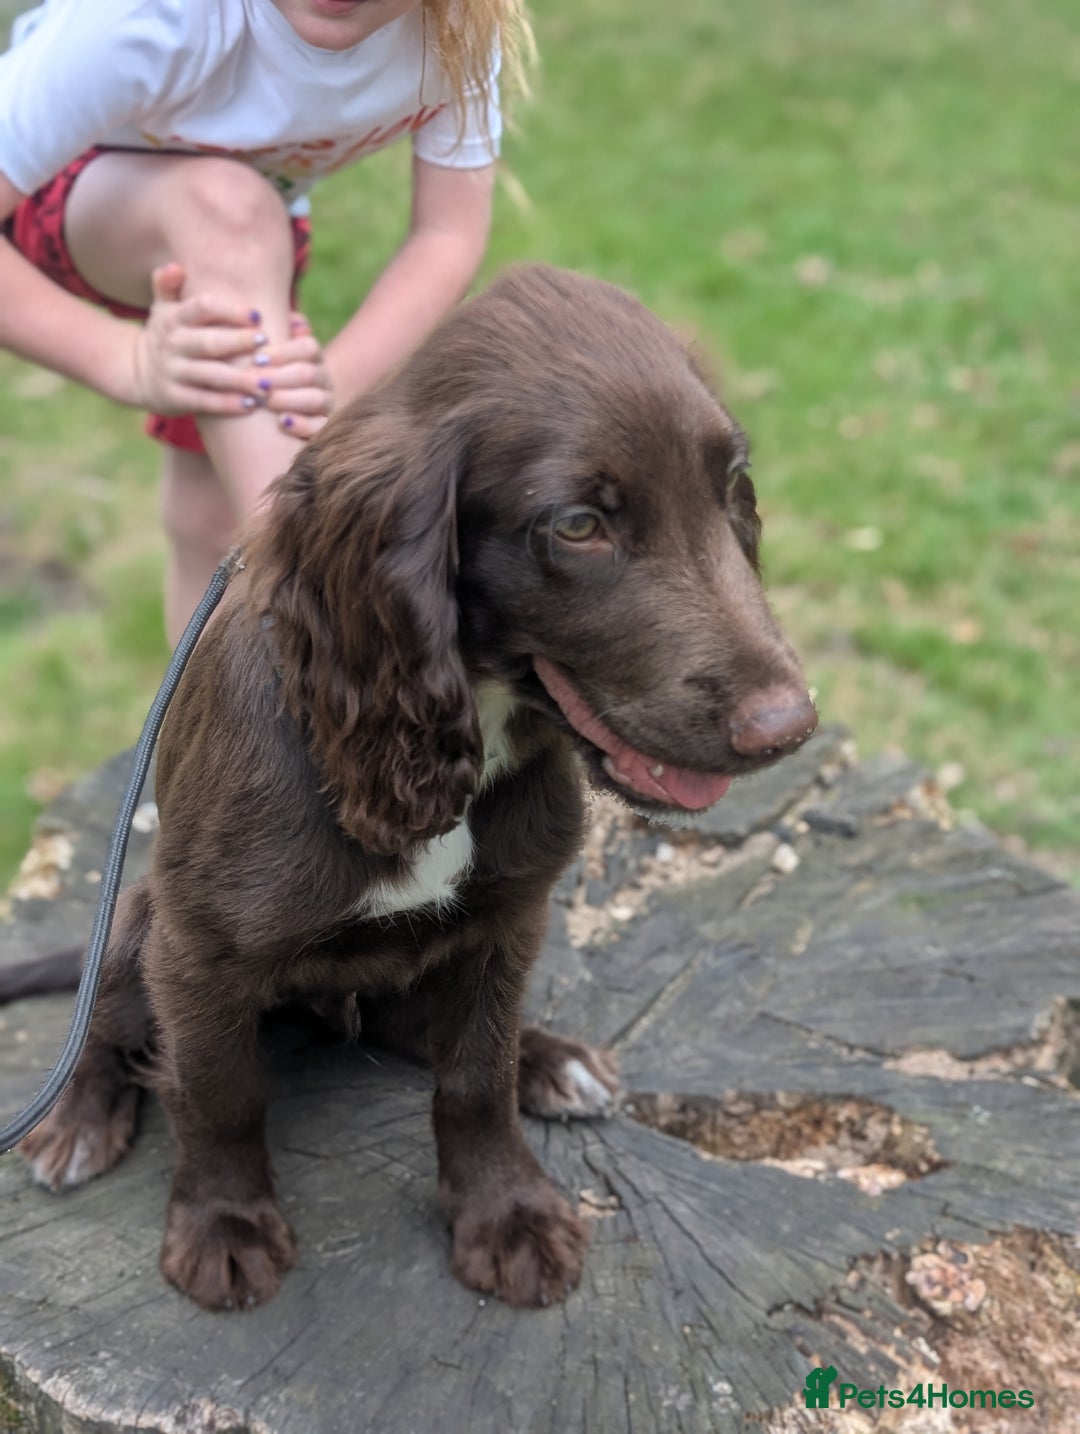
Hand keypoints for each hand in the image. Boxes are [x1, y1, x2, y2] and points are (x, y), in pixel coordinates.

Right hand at [131, 263, 268, 415]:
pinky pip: (205, 401)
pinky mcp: (176, 398)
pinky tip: (252, 405)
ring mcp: (173, 372)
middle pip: (209, 342)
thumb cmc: (167, 336)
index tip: (257, 317)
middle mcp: (173, 345)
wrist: (137, 373)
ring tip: (267, 382)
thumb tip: (175, 267)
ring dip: (240, 379)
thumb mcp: (162, 308)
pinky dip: (228, 404)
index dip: (230, 311)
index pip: (202, 308)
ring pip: (211, 375)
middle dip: (238, 342)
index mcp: (174, 319)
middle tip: (266, 344)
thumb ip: (168, 285)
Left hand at [260, 312, 333, 439]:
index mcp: (312, 357)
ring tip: (263, 400)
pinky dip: (302, 424)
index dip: (283, 352)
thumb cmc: (264, 375)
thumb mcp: (266, 354)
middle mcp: (323, 378)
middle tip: (255, 381)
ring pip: (315, 399)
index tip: (257, 358)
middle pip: (308, 373)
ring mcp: (326, 404)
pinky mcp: (323, 429)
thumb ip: (272, 335)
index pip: (308, 347)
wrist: (272, 416)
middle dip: (279, 377)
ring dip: (287, 398)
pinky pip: (320, 427)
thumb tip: (292, 319)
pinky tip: (283, 422)